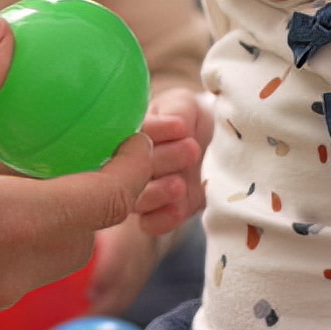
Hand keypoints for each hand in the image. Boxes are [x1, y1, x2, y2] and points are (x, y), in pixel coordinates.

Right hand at [0, 13, 148, 329]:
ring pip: (27, 277)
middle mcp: (8, 279)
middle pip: (75, 240)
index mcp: (14, 222)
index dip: (131, 167)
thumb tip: (4, 31)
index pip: (108, 197)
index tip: (130, 141)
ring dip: (24, 243)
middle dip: (80, 204)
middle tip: (57, 167)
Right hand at [132, 86, 207, 237]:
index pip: (126, 134)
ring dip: (158, 192)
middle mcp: (123, 165)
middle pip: (129, 169)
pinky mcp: (155, 215)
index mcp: (124, 134)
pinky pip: (149, 224)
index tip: (180, 128)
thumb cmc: (188, 119)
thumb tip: (177, 126)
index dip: (154, 131)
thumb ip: (177, 111)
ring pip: (135, 199)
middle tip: (191, 150)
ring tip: (180, 185)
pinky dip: (162, 219)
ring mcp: (138, 191)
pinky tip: (177, 210)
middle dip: (162, 161)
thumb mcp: (184, 105)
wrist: (207, 146)